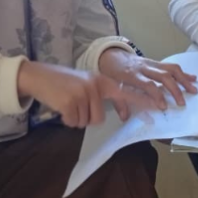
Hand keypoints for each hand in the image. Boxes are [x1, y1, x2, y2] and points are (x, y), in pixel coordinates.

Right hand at [16, 60, 148, 127]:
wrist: (38, 75)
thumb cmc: (61, 82)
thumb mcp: (84, 83)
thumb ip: (98, 94)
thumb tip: (104, 115)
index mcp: (101, 81)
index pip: (125, 93)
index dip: (142, 101)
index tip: (159, 107)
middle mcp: (95, 86)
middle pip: (98, 118)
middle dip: (85, 117)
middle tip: (73, 104)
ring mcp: (83, 93)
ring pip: (86, 122)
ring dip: (75, 118)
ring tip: (66, 103)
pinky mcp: (71, 102)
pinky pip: (73, 122)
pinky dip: (65, 119)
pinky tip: (60, 106)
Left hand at [98, 49, 197, 109]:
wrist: (111, 56)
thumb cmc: (112, 73)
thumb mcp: (111, 88)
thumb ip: (119, 103)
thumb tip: (125, 118)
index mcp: (132, 75)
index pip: (148, 84)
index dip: (157, 95)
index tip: (164, 106)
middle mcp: (144, 68)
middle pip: (163, 76)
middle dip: (175, 89)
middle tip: (182, 102)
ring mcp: (151, 63)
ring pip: (170, 69)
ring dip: (184, 80)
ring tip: (193, 90)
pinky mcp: (156, 62)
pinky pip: (171, 66)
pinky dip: (183, 73)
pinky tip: (192, 78)